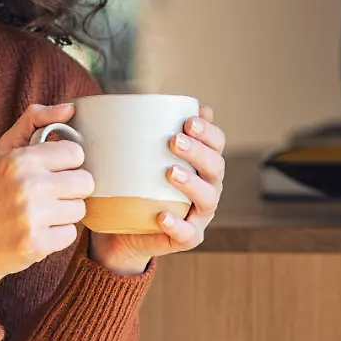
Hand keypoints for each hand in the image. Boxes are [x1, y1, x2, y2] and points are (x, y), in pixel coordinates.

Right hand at [0, 103, 94, 317]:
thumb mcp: (4, 150)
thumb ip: (34, 120)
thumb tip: (70, 108)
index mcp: (21, 159)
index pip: (76, 153)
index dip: (67, 163)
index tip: (51, 171)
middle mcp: (27, 185)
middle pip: (85, 182)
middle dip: (70, 190)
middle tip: (48, 195)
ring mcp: (32, 216)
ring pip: (80, 209)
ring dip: (64, 213)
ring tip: (40, 214)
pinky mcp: (37, 244)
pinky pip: (71, 235)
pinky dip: (57, 236)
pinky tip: (37, 232)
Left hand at [89, 106, 225, 274]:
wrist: (123, 230)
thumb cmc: (136, 185)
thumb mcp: (139, 157)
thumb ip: (148, 132)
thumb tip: (153, 103)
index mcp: (201, 165)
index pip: (217, 144)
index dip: (209, 131)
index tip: (188, 120)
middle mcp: (207, 188)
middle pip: (215, 167)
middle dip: (198, 152)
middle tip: (174, 141)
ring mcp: (199, 215)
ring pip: (208, 199)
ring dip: (192, 184)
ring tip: (170, 172)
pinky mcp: (186, 238)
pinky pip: (187, 234)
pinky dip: (177, 225)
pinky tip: (163, 215)